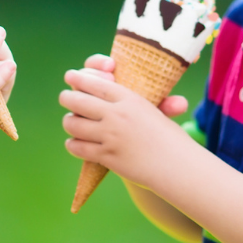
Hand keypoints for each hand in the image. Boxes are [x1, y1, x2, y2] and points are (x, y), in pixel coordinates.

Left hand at [58, 53, 191, 188]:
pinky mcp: (106, 156)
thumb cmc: (170, 137)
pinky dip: (73, 144)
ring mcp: (109, 136)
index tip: (70, 76)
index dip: (78, 78)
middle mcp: (116, 114)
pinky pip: (78, 146)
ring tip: (71, 121)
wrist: (177, 165)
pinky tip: (75, 142)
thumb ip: (142, 101)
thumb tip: (145, 84)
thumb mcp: (157, 113)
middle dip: (66, 98)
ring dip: (69, 121)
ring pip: (73, 123)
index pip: (94, 83)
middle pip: (77, 100)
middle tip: (65, 98)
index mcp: (129, 98)